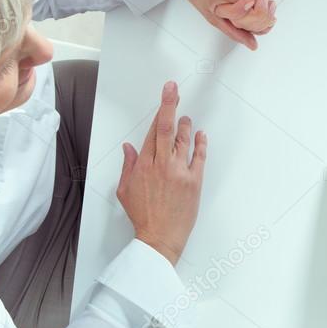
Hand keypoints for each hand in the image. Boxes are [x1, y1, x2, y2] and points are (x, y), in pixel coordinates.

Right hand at [116, 81, 206, 265]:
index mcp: (143, 165)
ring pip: (183, 140)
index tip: (163, 97)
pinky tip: (201, 135)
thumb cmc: (143, 216)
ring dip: (186, 125)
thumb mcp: (125, 190)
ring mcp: (179, 172)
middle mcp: (161, 165)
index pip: (151, 132)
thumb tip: (128, 148)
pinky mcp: (194, 181)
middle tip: (174, 90)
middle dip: (170, 105)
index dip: (158, 113)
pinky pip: (199, 156)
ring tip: (186, 118)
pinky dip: (201, 143)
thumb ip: (128, 166)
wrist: (159, 237)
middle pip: (166, 128)